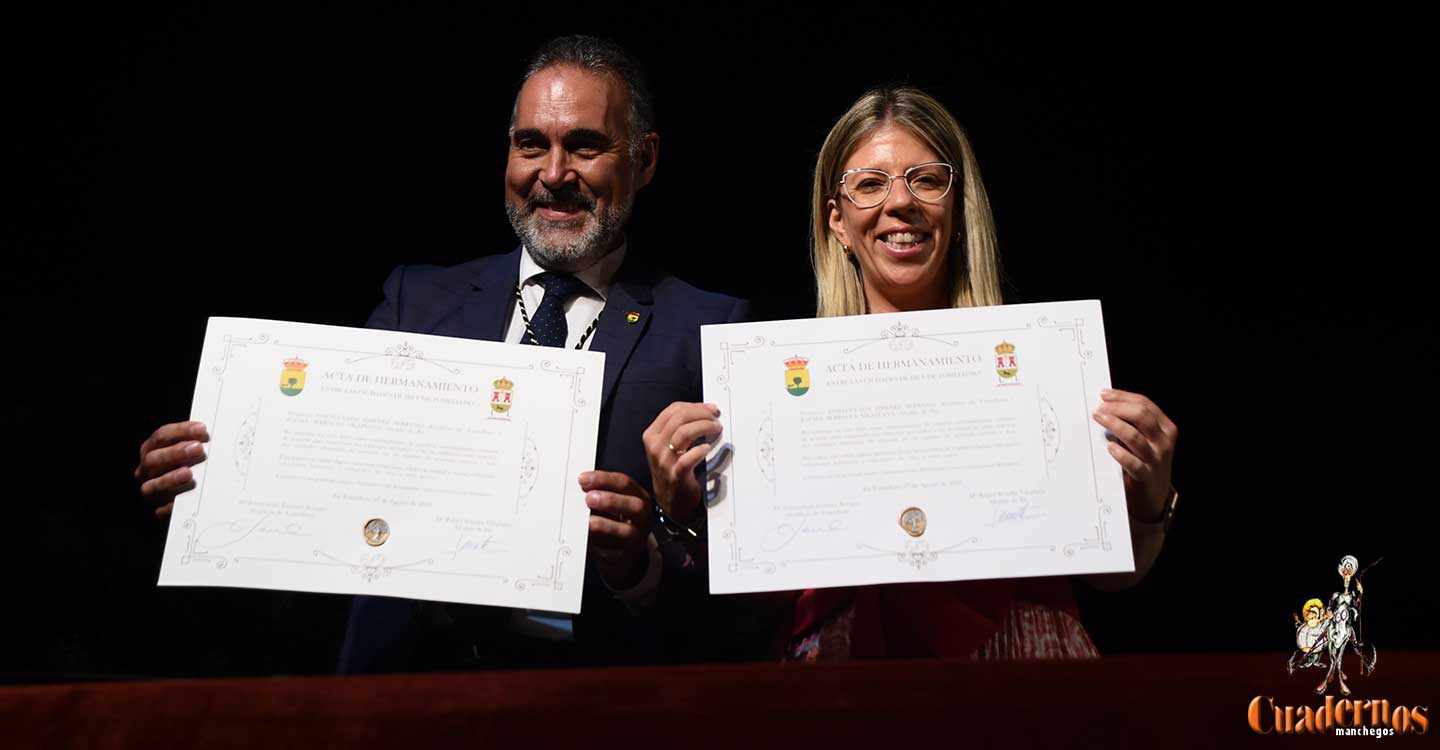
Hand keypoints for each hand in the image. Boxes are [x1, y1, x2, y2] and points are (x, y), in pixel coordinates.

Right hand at [134, 421, 208, 519]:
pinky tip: (180, 503)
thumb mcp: (189, 451)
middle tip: (198, 449)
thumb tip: (211, 435)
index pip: (162, 436)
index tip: (202, 429)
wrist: (185, 498)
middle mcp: (147, 469)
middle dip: (175, 453)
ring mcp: (150, 490)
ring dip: (170, 478)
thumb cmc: (189, 466)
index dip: (181, 431)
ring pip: (153, 485)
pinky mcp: (158, 510)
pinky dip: (169, 506)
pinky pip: (160, 510)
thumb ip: (195, 442)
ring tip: (188, 474)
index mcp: (152, 449)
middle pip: (154, 459)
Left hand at [580, 470, 654, 589]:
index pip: (625, 484)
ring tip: (588, 522)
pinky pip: (613, 554)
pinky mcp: (625, 558)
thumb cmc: (613, 522)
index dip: (604, 480)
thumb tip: (578, 486)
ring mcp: (636, 539)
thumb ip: (598, 493)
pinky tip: (586, 541)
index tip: (583, 479)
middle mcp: (642, 518)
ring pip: (627, 532)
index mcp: (638, 497)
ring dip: (606, 525)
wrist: (621, 554)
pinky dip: (598, 547)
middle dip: (611, 501)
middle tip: (589, 499)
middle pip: (635, 506)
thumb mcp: (611, 504)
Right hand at [642, 402, 721, 524]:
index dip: (695, 406)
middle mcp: (655, 446)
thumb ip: (681, 428)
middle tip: (716, 418)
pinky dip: (700, 451)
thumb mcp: (669, 446)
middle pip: (679, 418)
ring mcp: (664, 462)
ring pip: (683, 433)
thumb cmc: (674, 470)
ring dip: (704, 427)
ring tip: (716, 429)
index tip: (711, 409)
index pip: (673, 410)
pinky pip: (687, 459)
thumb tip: (706, 411)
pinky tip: (707, 449)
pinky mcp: (675, 476)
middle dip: (702, 414)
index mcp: (652, 435)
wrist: (671, 501)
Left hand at [1092, 388, 1176, 523]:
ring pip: (1135, 436)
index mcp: (1165, 428)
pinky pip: (1132, 463)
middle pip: (1141, 416)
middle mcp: (1163, 442)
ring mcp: (1156, 459)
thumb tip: (1107, 404)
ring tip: (1099, 419)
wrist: (1155, 494)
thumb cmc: (1145, 461)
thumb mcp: (1146, 439)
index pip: (1145, 404)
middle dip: (1118, 408)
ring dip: (1115, 425)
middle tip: (1099, 408)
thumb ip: (1133, 423)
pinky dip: (1120, 453)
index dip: (1123, 397)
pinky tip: (1110, 447)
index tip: (1104, 394)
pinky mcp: (1145, 476)